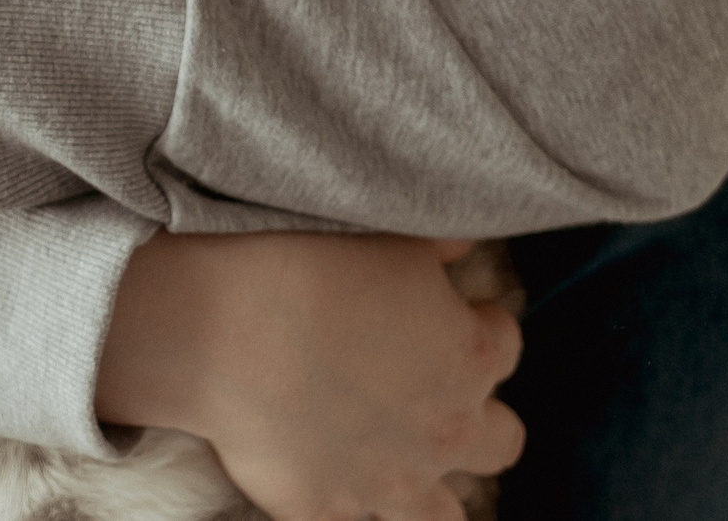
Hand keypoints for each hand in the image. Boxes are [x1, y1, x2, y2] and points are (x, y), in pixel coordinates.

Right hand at [97, 232, 523, 520]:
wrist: (224, 325)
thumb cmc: (308, 264)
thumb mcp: (390, 234)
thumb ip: (437, 246)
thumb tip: (458, 248)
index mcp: (469, 356)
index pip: (503, 342)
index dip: (473, 322)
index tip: (440, 308)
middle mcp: (446, 430)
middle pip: (501, 440)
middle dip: (475, 414)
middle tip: (425, 386)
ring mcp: (390, 482)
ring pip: (445, 515)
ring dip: (427, 485)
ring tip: (390, 457)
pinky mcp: (329, 510)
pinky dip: (347, 503)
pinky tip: (322, 472)